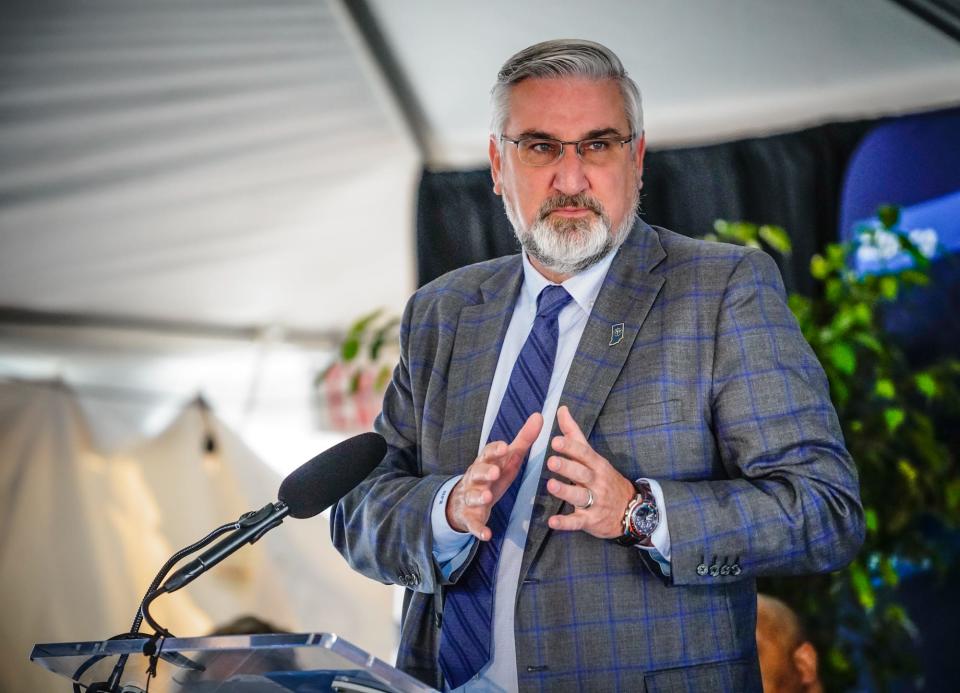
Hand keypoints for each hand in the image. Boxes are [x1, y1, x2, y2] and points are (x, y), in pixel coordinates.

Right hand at [446, 413, 542, 540]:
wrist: (464, 501)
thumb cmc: (492, 474)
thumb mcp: (508, 459)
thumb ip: (524, 439)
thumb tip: (540, 416)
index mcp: (486, 462)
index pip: (487, 453)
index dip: (494, 451)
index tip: (504, 448)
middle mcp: (476, 478)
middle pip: (477, 472)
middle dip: (485, 472)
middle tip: (494, 472)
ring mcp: (471, 497)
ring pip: (473, 495)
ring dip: (479, 496)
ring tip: (487, 497)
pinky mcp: (471, 517)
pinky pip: (473, 524)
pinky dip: (479, 529)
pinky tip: (487, 535)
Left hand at [546, 405, 634, 538]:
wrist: (631, 511)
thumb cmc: (605, 478)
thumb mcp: (593, 456)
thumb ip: (574, 433)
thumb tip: (561, 409)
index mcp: (597, 465)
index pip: (584, 454)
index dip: (571, 447)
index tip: (556, 441)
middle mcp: (597, 482)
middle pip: (582, 473)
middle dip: (567, 467)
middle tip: (552, 461)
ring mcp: (595, 502)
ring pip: (580, 496)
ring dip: (566, 491)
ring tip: (551, 485)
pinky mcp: (590, 521)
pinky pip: (577, 522)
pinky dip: (565, 523)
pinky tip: (552, 522)